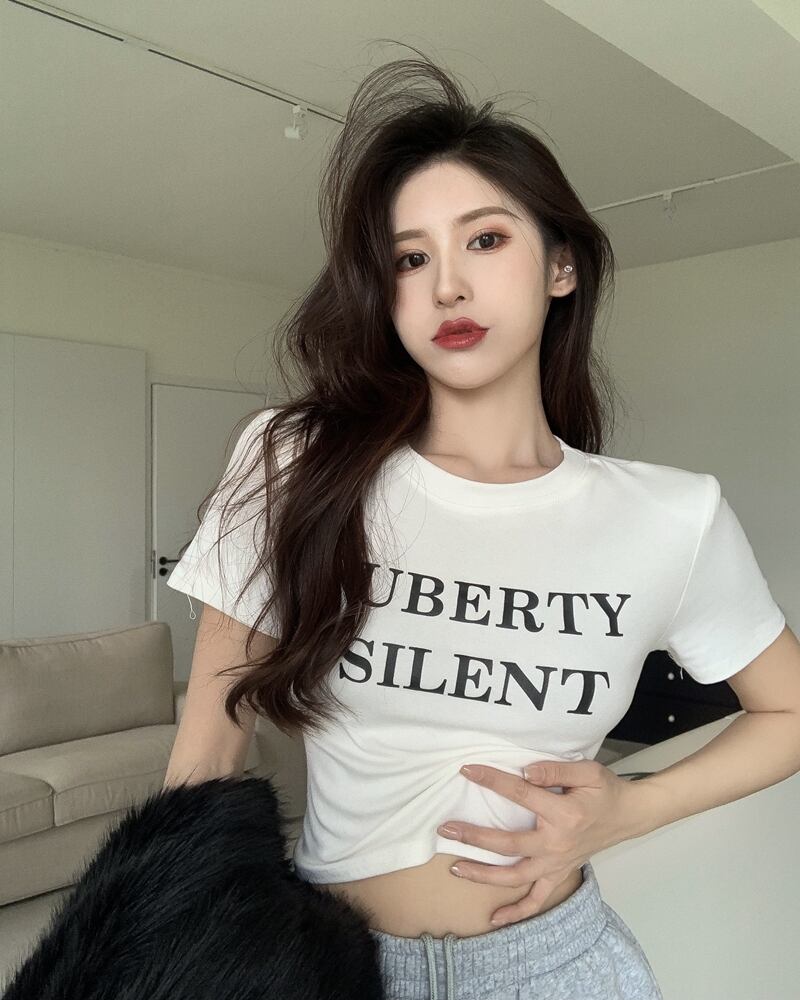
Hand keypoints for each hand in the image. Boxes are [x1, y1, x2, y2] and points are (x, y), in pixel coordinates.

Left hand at [436, 759, 633, 926]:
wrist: (628, 815)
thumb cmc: (605, 791)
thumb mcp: (586, 771)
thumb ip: (555, 770)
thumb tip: (524, 770)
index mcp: (562, 814)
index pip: (519, 795)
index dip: (492, 781)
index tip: (467, 770)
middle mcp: (556, 844)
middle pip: (508, 844)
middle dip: (474, 837)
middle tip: (446, 829)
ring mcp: (556, 864)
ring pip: (515, 877)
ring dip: (484, 875)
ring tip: (456, 868)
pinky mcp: (559, 874)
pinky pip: (537, 899)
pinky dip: (517, 912)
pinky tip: (495, 919)